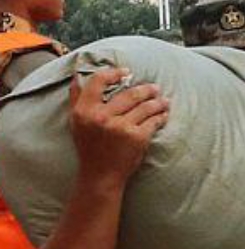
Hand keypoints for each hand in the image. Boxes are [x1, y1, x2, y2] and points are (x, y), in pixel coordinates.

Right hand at [69, 68, 168, 184]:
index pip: (98, 81)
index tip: (126, 72)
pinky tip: (164, 114)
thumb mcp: (76, 122)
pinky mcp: (137, 138)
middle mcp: (102, 117)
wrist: (101, 176)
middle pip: (128, 94)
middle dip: (145, 89)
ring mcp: (121, 127)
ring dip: (157, 102)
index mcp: (85, 110)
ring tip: (164, 100)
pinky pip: (152, 121)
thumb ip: (76, 98)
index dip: (114, 73)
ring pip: (144, 107)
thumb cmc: (89, 148)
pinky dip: (161, 116)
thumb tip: (77, 75)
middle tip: (154, 88)